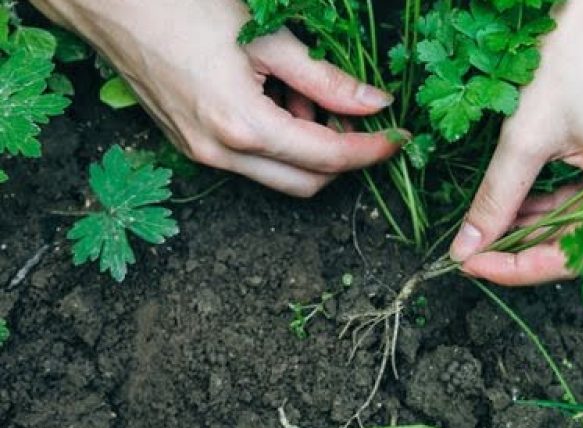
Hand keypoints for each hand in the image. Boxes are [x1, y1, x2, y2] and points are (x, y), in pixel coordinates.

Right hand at [30, 0, 400, 196]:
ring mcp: (202, 155)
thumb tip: (374, 104)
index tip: (400, 137)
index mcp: (243, 127)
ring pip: (280, 175)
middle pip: (307, 183)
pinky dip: (279, 142)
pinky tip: (279, 99)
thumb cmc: (185, 8)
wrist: (111, 6)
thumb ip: (326, 79)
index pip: (328, 157)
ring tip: (310, 96)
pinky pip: (251, 161)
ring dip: (309, 148)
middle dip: (343, 158)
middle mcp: (221, 154)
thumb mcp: (269, 38)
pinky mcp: (191, 146)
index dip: (372, 149)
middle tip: (360, 119)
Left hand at [449, 0, 582, 284]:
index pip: (570, 258)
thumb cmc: (578, 58)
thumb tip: (466, 248)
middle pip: (575, 246)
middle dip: (519, 249)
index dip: (515, 268)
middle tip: (471, 250)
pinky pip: (582, 198)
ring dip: (528, 227)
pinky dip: (544, 203)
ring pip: (575, 224)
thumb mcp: (527, 136)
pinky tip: (510, 203)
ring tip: (484, 225)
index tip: (470, 264)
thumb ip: (497, 198)